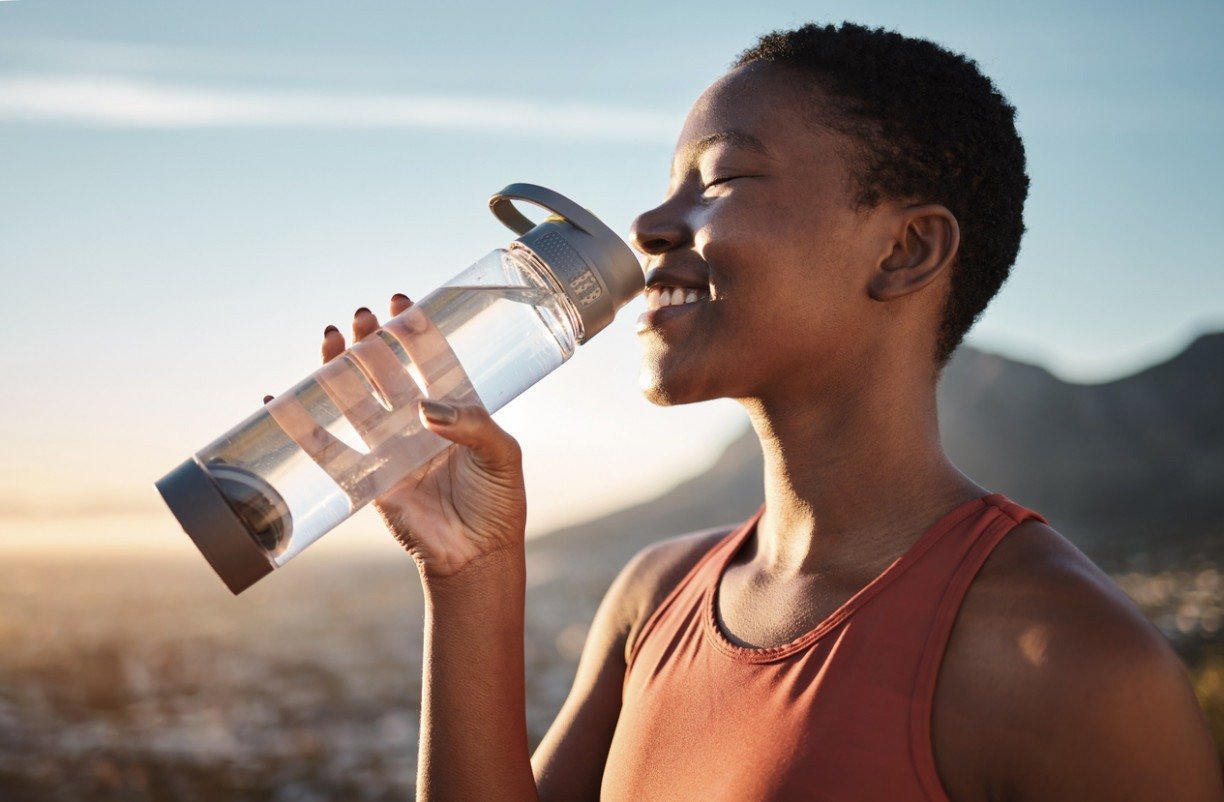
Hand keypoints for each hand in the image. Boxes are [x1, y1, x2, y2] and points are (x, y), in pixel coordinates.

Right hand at [265, 293, 527, 579]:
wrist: (478, 555)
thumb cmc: (499, 502)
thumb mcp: (503, 455)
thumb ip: (472, 426)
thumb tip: (424, 409)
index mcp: (456, 410)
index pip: (432, 361)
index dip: (415, 333)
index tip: (401, 305)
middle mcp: (419, 424)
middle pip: (388, 374)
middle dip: (373, 344)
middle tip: (362, 318)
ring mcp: (391, 449)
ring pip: (356, 401)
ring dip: (339, 370)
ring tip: (329, 337)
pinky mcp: (369, 479)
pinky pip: (329, 450)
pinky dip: (302, 427)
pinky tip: (280, 400)